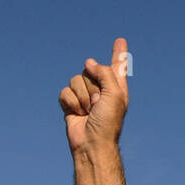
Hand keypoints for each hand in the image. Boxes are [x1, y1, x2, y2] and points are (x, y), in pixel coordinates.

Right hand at [59, 37, 129, 154]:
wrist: (91, 143)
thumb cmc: (108, 121)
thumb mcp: (115, 93)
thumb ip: (104, 72)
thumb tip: (88, 63)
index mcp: (115, 86)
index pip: (118, 65)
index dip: (119, 53)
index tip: (120, 41)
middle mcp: (100, 88)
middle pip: (89, 70)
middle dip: (92, 87)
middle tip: (98, 105)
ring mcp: (84, 96)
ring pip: (75, 80)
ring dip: (81, 97)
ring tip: (88, 112)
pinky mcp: (70, 104)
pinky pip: (65, 92)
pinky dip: (70, 103)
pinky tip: (77, 114)